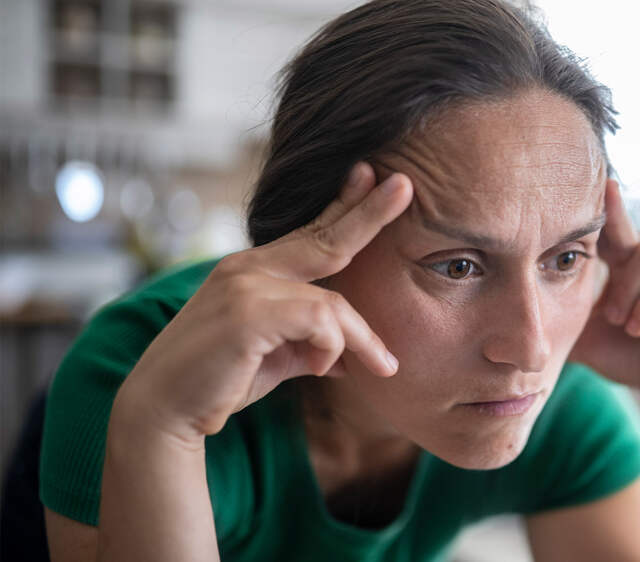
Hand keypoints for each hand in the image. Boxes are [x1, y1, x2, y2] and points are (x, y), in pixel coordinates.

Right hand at [117, 162, 412, 440]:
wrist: (165, 410)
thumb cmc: (220, 380)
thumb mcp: (277, 356)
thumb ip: (312, 344)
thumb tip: (352, 357)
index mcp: (253, 270)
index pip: (310, 231)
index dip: (343, 204)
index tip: (369, 177)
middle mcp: (248, 268)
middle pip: (325, 237)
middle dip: (368, 212)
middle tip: (405, 185)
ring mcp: (245, 286)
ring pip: (333, 303)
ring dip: (363, 338)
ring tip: (383, 366)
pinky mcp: (248, 313)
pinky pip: (320, 322)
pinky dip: (333, 349)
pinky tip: (324, 371)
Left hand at [568, 179, 639, 403]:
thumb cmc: (628, 355)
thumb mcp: (586, 335)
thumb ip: (560, 316)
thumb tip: (514, 310)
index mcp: (630, 262)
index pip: (616, 228)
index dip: (608, 208)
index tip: (598, 184)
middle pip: (633, 241)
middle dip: (615, 278)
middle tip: (607, 314)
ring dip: (630, 293)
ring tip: (622, 322)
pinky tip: (637, 327)